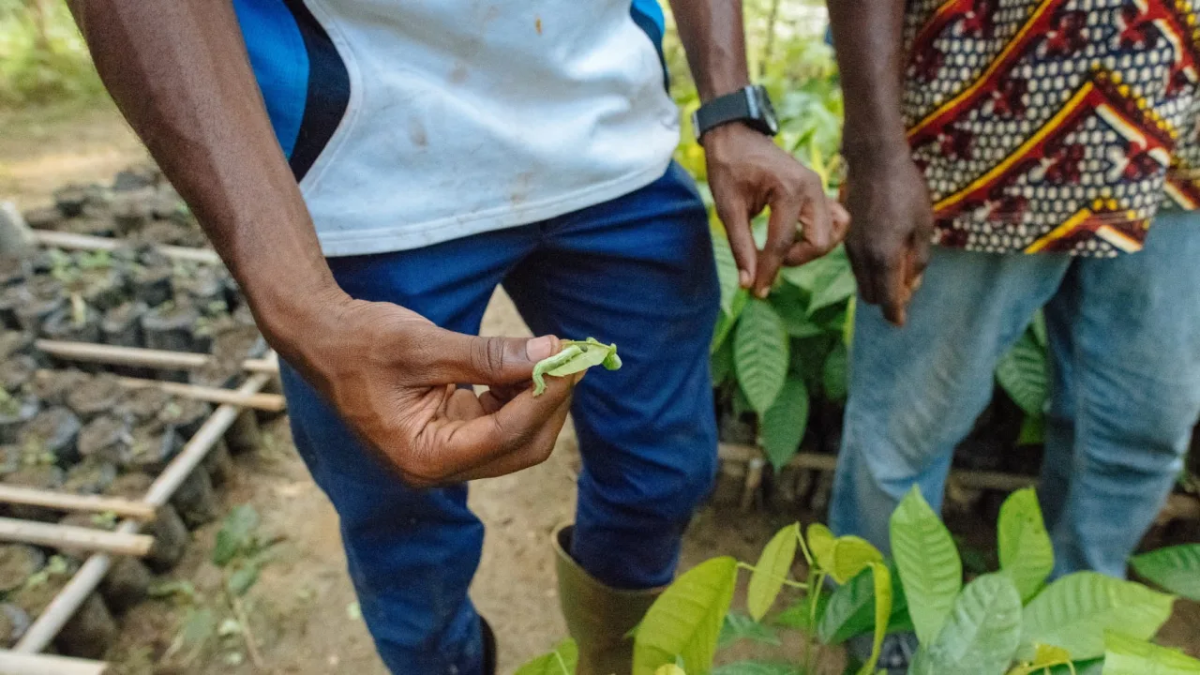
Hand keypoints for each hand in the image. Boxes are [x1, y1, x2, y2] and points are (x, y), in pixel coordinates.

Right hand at [273, 293, 577, 487]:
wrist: (322, 340)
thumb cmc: (361, 342)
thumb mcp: (425, 345)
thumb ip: (489, 356)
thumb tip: (550, 353)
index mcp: (422, 457)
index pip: (504, 436)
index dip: (544, 397)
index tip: (570, 358)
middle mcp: (435, 468)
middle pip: (520, 448)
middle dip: (550, 403)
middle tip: (572, 357)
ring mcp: (444, 455)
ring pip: (516, 438)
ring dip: (538, 398)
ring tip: (549, 353)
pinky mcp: (450, 435)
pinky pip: (499, 423)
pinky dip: (518, 394)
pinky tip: (524, 362)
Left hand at [704, 123, 849, 298]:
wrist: (735, 134)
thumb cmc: (728, 166)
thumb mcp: (728, 208)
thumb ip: (741, 246)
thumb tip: (749, 283)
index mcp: (789, 190)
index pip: (782, 244)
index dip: (768, 272)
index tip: (755, 292)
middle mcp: (812, 188)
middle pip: (819, 243)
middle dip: (793, 260)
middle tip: (766, 259)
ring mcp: (819, 188)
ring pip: (832, 233)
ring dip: (810, 249)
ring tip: (781, 249)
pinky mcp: (818, 190)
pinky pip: (836, 219)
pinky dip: (822, 234)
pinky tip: (797, 238)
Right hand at [842, 142, 933, 325]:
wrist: (874, 162)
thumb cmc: (906, 191)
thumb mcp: (923, 226)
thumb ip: (918, 260)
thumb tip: (912, 285)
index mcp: (885, 257)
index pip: (888, 299)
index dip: (895, 314)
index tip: (900, 323)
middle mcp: (863, 257)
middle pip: (870, 295)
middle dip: (886, 301)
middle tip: (904, 295)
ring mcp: (851, 246)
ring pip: (861, 280)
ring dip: (876, 284)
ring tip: (897, 275)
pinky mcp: (846, 236)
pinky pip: (856, 264)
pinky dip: (869, 270)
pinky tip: (883, 256)